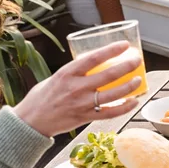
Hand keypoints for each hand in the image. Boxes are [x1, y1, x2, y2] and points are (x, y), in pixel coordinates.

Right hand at [13, 41, 141, 136]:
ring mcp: (81, 104)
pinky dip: (124, 107)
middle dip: (127, 66)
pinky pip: (109, 113)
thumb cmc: (42, 97)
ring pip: (113, 94)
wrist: (30, 122)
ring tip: (139, 79)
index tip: (124, 45)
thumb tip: (95, 63)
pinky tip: (134, 101)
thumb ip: (75, 71)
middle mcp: (75, 88)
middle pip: (108, 75)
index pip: (93, 58)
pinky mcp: (85, 118)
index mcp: (67, 74)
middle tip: (138, 60)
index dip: (111, 50)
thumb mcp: (56, 77)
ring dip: (129, 86)